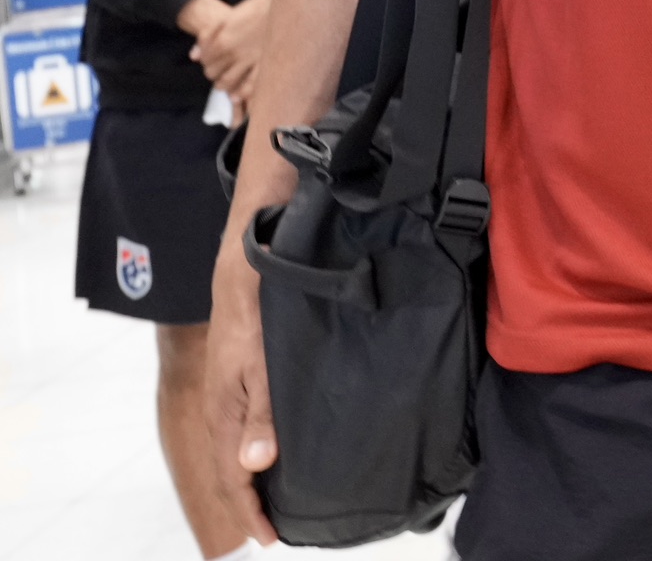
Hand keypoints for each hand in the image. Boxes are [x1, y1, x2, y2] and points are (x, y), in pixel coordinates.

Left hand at [193, 0, 272, 99]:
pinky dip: (241, 93)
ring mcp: (250, 61)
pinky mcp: (265, 65)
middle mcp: (233, 54)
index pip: (204, 60)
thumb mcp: (228, 18)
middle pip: (213, 73)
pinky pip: (250, 85)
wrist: (283, 5)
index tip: (210, 60)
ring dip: (223, 85)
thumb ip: (208, 36)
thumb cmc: (255, 9)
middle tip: (218, 70)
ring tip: (225, 83)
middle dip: (213, 73)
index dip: (205, 61)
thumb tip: (194, 55)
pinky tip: (238, 95)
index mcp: (222, 41)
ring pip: (228, 82)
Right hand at [204, 236, 281, 544]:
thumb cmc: (256, 317)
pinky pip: (243, 432)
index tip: (271, 539)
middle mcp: (223, 411)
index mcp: (225, 414)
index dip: (251, 511)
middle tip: (275, 533)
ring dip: (252, 483)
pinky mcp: (240, 383)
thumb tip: (255, 466)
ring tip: (275, 506)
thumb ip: (261, 415)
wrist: (245, 271)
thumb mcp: (264, 366)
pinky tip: (273, 457)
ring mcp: (229, 397)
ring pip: (236, 453)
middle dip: (249, 506)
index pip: (233, 478)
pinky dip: (255, 455)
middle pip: (231, 472)